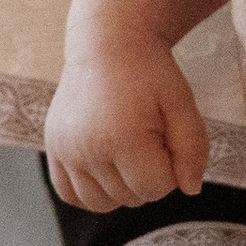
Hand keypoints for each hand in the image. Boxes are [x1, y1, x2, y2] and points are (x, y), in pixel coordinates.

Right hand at [43, 39, 212, 213]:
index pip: (158, 189)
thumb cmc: (149, 72)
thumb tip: (190, 190)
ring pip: (101, 203)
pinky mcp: (52, 148)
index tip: (166, 136)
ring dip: (122, 188)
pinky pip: (70, 194)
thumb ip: (193, 148)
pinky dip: (90, 191)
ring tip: (128, 152)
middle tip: (148, 136)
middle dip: (148, 175)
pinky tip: (104, 168)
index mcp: (123, 138)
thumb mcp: (182, 102)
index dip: (171, 168)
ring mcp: (65, 150)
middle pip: (131, 197)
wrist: (106, 42)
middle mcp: (87, 148)